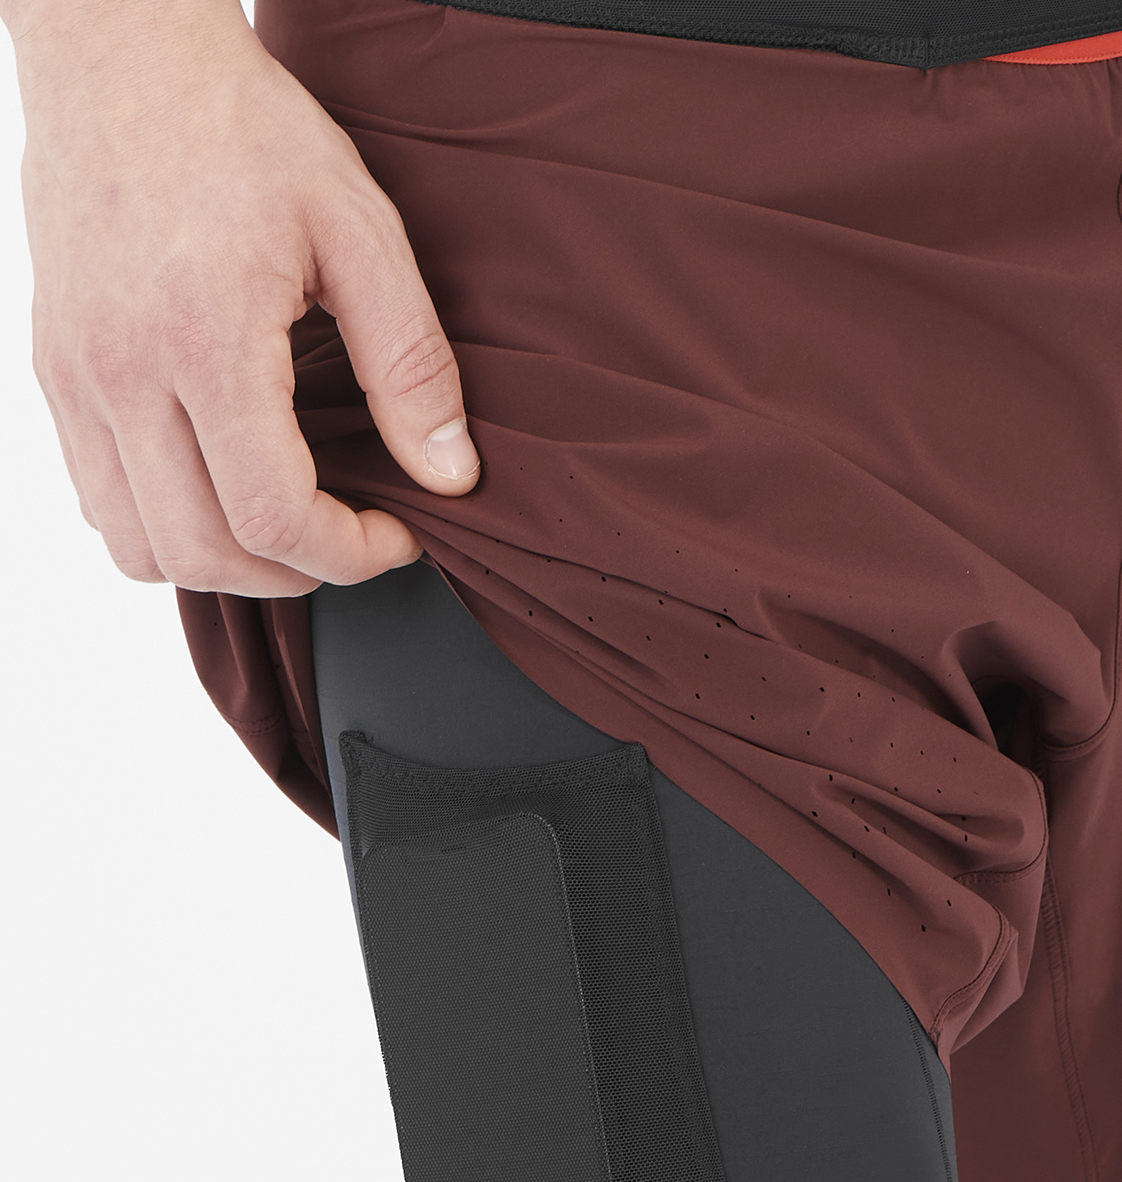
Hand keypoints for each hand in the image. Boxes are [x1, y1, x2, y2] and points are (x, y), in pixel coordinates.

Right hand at [9, 0, 477, 596]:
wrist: (122, 50)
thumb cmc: (242, 127)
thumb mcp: (361, 233)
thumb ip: (411, 367)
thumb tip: (452, 475)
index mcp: (203, 339)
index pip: (272, 515)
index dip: (350, 554)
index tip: (399, 532)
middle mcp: (119, 369)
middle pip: (203, 551)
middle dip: (296, 574)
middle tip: (355, 539)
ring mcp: (74, 375)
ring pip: (140, 546)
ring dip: (226, 565)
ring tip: (294, 528)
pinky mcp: (54, 369)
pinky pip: (100, 501)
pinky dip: (167, 526)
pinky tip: (227, 489)